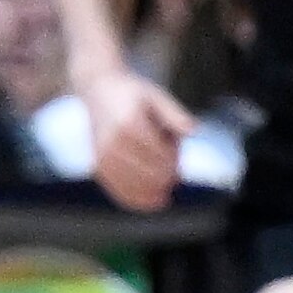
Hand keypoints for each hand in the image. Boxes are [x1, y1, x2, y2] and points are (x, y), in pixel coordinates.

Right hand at [77, 66, 190, 211]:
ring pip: (134, 185)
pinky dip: (136, 199)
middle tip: (175, 173)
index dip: (174, 160)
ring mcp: (102, 156)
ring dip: (154, 190)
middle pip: (149, 172)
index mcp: (129, 124)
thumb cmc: (132, 94)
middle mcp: (113, 143)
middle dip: (167, 175)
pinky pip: (118, 190)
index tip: (178, 155)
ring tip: (165, 192)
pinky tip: (152, 202)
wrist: (98, 91)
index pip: (160, 155)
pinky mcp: (98, 166)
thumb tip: (194, 131)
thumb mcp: (156, 96)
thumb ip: (175, 114)